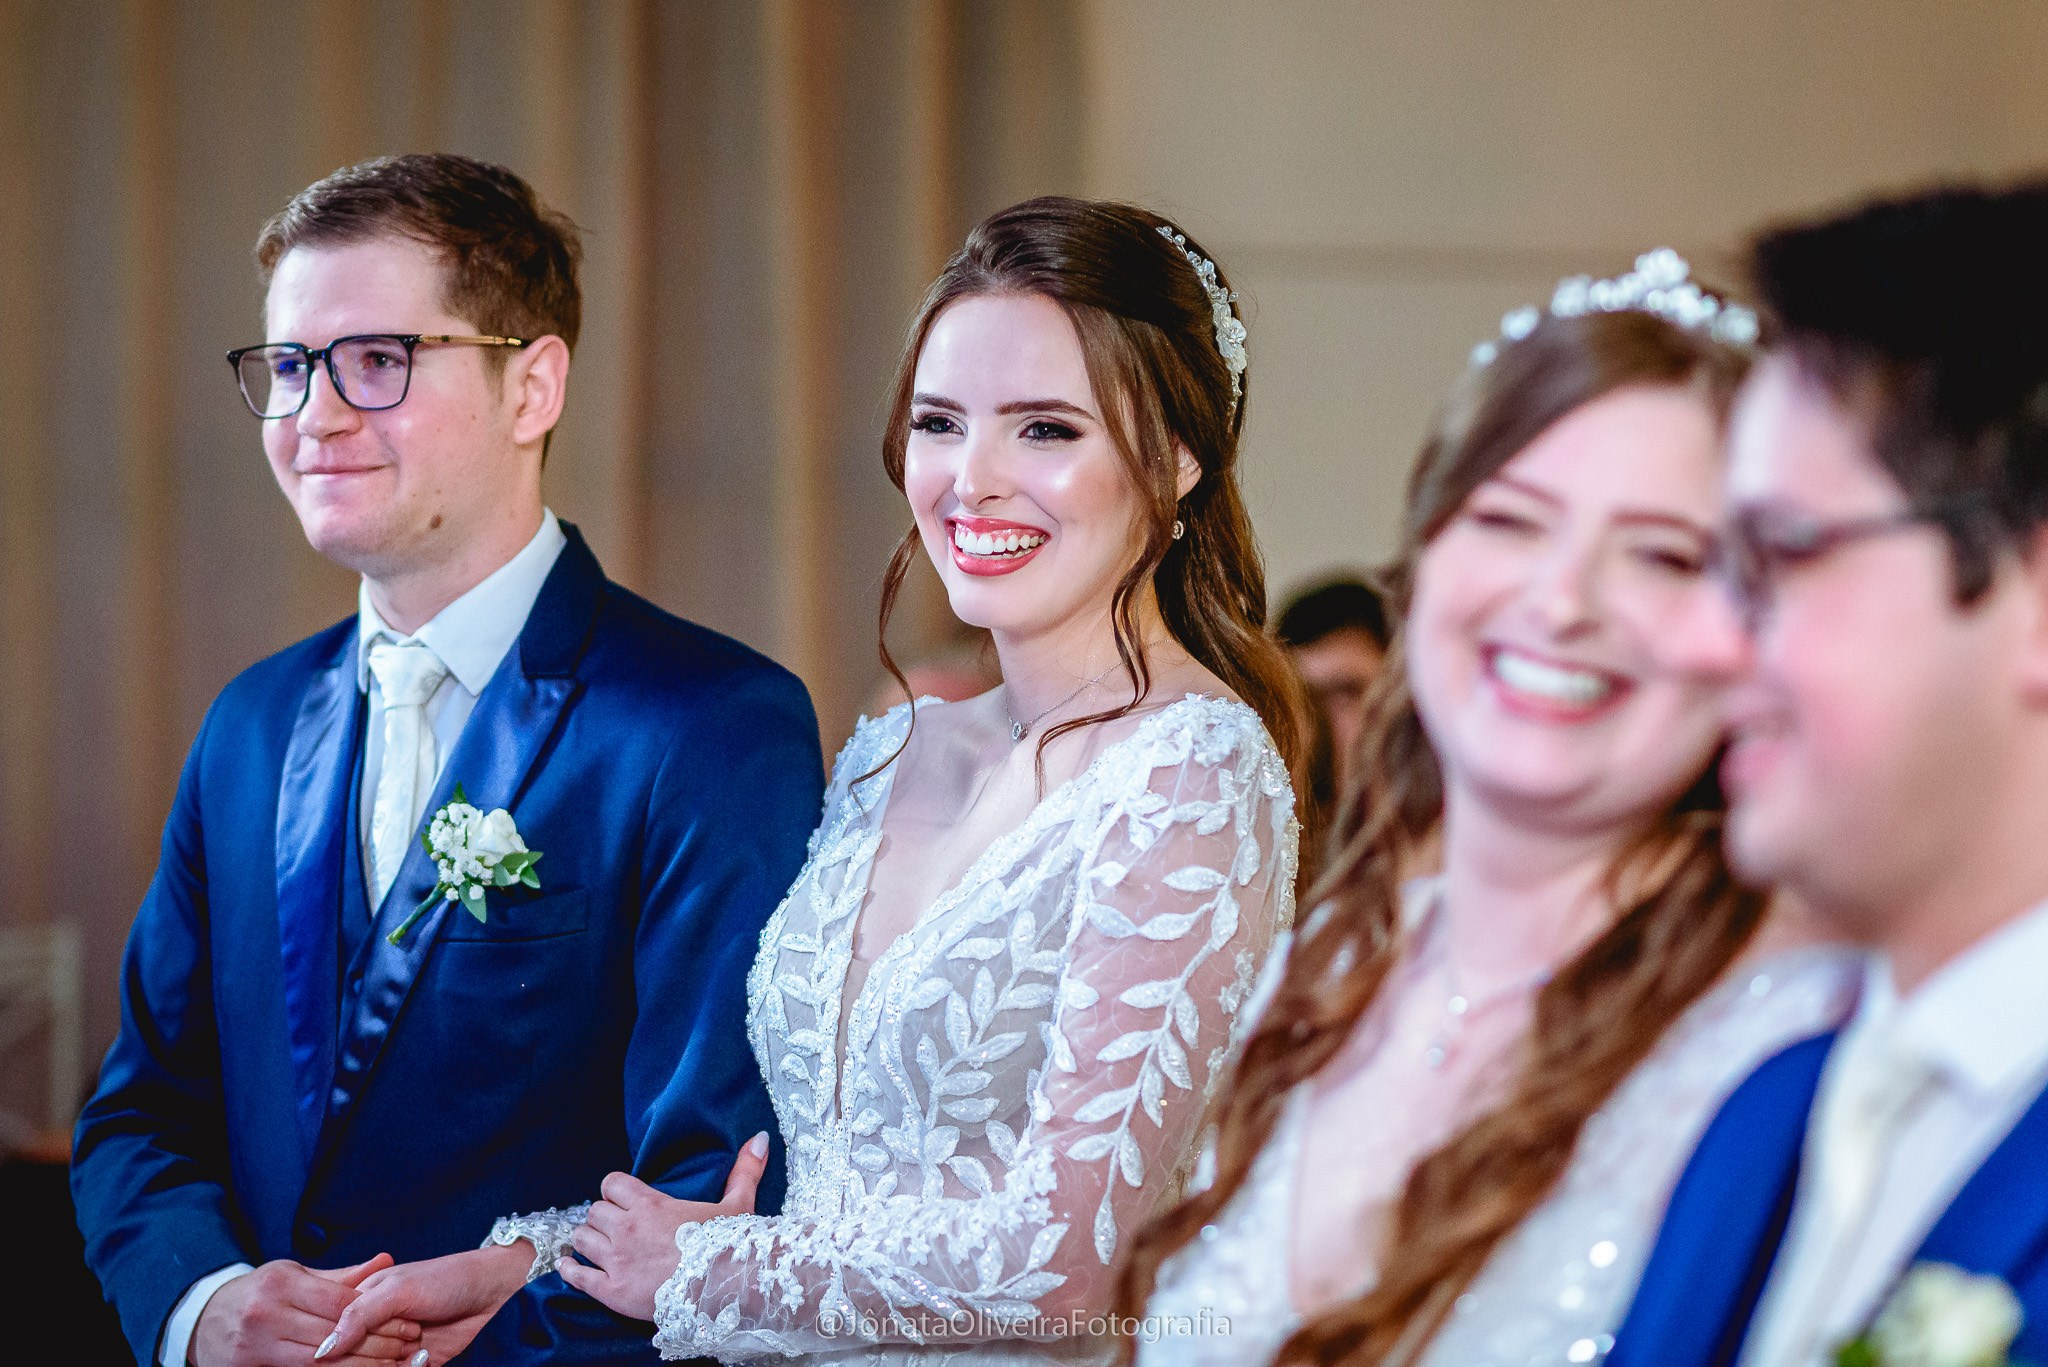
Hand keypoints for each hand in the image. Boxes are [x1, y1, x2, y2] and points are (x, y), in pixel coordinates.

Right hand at [193, 1254, 421, 1366]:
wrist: (202, 1319)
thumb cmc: (260, 1292)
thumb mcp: (295, 1274)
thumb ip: (341, 1275)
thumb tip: (387, 1259)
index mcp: (281, 1283)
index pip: (340, 1303)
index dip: (377, 1316)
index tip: (406, 1323)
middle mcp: (266, 1313)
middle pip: (331, 1335)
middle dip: (374, 1345)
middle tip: (406, 1350)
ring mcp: (253, 1345)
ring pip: (316, 1363)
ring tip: (391, 1366)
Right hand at [317, 1245, 531, 1366]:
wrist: (493, 1291)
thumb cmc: (446, 1278)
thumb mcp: (398, 1290)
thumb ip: (358, 1315)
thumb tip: (322, 1349)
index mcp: (359, 1303)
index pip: (333, 1337)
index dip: (348, 1345)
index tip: (374, 1335)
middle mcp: (373, 1328)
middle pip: (351, 1361)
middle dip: (373, 1358)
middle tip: (407, 1338)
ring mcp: (392, 1348)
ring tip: (415, 1349)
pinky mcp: (415, 1364)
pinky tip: (424, 1358)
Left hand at [558, 1131, 769, 1320]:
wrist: (719, 1291)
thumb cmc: (728, 1247)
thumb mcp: (738, 1205)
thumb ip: (744, 1170)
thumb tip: (759, 1139)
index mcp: (650, 1205)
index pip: (612, 1184)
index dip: (615, 1190)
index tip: (624, 1199)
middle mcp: (626, 1229)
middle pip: (594, 1211)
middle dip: (603, 1217)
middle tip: (616, 1227)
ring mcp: (615, 1260)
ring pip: (582, 1238)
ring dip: (588, 1240)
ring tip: (597, 1245)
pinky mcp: (610, 1291)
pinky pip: (576, 1275)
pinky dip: (570, 1270)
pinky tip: (569, 1267)